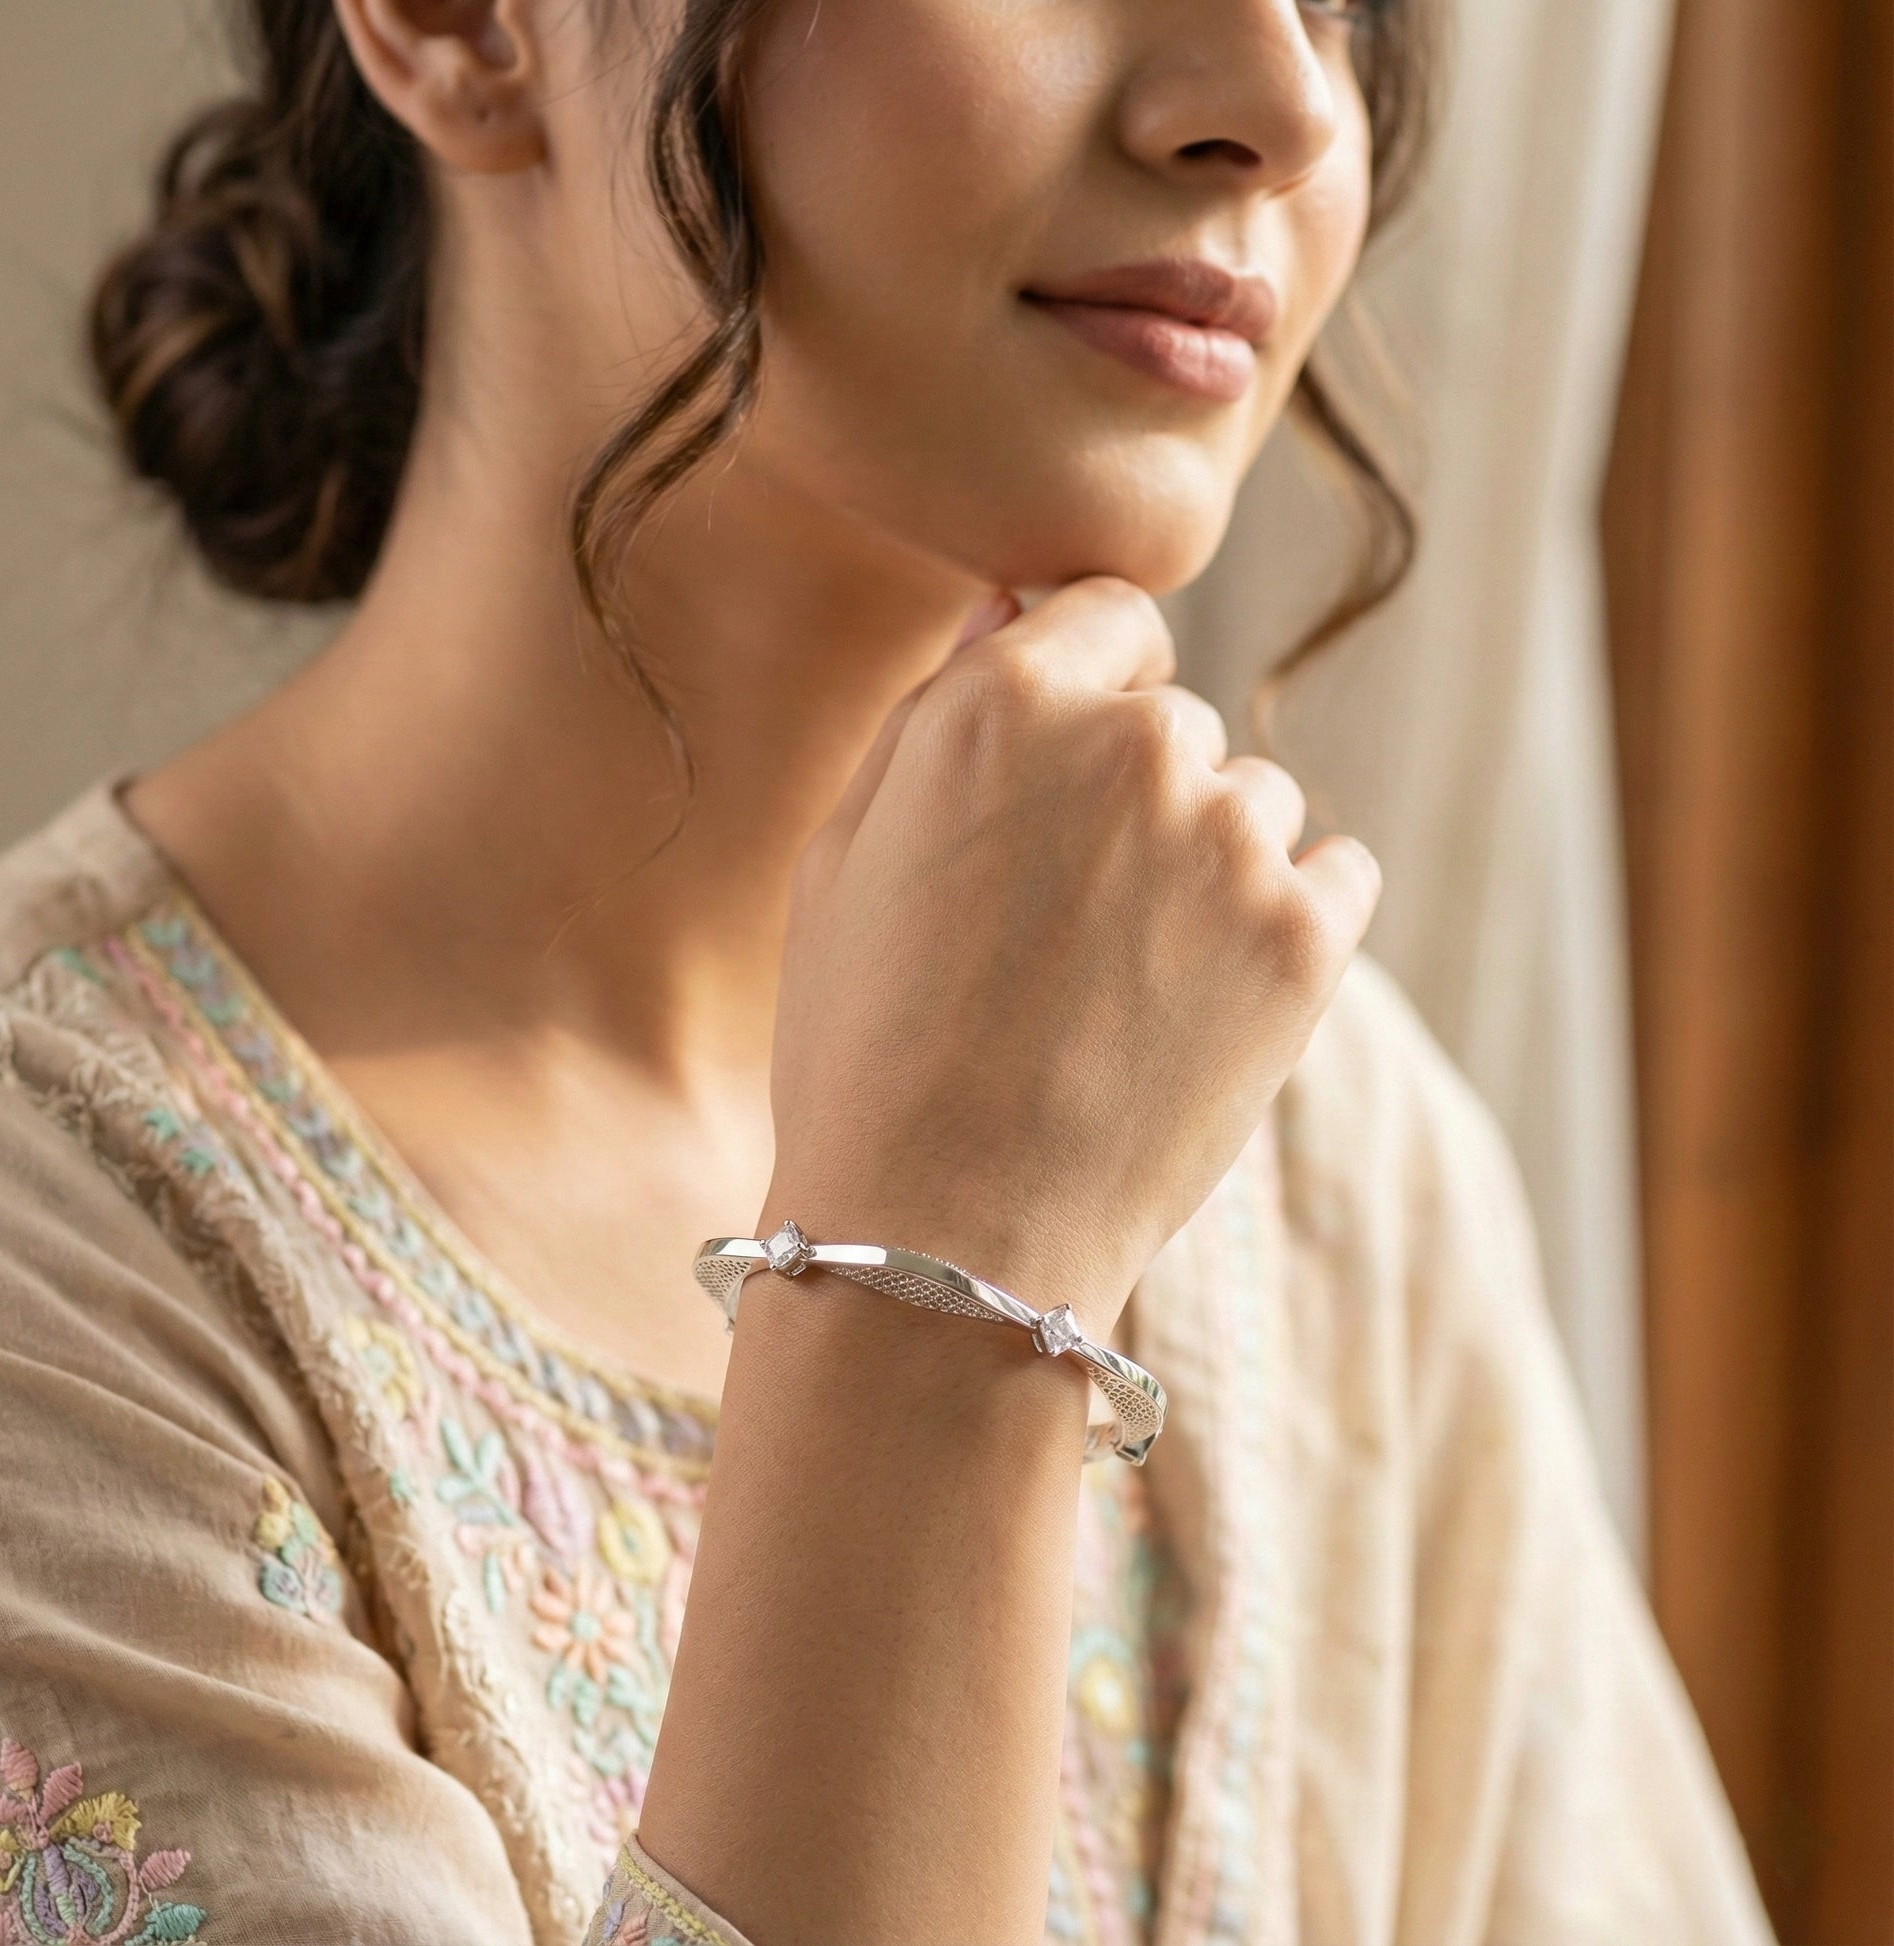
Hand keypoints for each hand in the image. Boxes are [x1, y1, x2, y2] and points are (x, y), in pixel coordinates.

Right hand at [764, 577, 1379, 1335]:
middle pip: (1178, 721)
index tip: (1063, 775)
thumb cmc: (867, 1048)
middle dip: (1136, 793)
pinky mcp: (1307, 938)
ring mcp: (1232, 841)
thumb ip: (935, 713)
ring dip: (1211, 862)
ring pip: (1256, 802)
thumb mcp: (845, 858)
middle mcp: (1132, 745)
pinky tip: (1213, 995)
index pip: (1108, 613)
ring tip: (1130, 984)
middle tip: (1072, 922)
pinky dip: (1292, 917)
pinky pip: (1338, 873)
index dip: (1088, 688)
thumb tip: (1011, 609)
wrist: (946, 1231)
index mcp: (1003, 704)